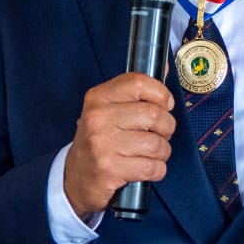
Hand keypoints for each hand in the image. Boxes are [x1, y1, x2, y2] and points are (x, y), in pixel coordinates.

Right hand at [63, 72, 175, 215]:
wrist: (76, 176)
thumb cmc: (100, 139)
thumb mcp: (109, 109)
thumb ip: (137, 91)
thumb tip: (164, 67)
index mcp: (99, 98)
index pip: (139, 82)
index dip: (161, 94)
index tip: (165, 105)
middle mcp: (98, 118)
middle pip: (155, 115)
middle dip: (167, 128)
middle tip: (159, 134)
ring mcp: (102, 145)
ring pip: (157, 144)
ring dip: (162, 152)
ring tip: (150, 153)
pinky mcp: (109, 170)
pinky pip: (153, 168)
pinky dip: (157, 170)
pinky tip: (146, 168)